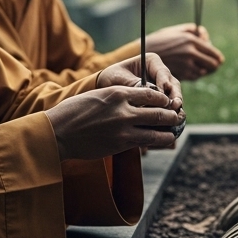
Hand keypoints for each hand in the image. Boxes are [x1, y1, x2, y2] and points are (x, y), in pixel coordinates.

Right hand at [45, 83, 183, 159]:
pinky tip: (161, 141)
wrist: (58, 133)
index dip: (163, 98)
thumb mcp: (98, 96)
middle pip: (160, 111)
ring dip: (170, 131)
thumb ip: (118, 98)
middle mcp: (124, 109)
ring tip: (174, 131)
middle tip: (178, 116)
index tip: (167, 102)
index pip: (151, 93)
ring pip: (158, 130)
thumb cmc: (74, 113)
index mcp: (118, 93)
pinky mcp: (121, 144)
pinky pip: (145, 142)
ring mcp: (124, 128)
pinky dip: (156, 141)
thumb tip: (134, 102)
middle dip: (172, 115)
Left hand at [98, 53, 183, 107]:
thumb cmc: (112, 78)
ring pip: (174, 96)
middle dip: (175, 96)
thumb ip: (134, 85)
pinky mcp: (163, 100)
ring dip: (175, 106)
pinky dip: (169, 113)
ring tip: (175, 115)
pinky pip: (169, 106)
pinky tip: (169, 121)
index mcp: (152, 62)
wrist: (106, 89)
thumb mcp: (119, 79)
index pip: (162, 72)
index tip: (163, 93)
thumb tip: (148, 96)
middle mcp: (161, 73)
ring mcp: (164, 87)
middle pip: (173, 85)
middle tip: (175, 105)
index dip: (164, 83)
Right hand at [144, 24, 224, 80]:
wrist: (143, 52)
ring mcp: (185, 65)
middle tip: (211, 63)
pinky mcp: (180, 75)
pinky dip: (194, 74)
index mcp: (191, 40)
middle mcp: (190, 53)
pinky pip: (194, 77)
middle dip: (214, 64)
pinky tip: (189, 69)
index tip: (219, 59)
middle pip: (213, 65)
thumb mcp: (178, 30)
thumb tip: (206, 37)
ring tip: (197, 65)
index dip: (218, 57)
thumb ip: (194, 30)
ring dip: (203, 70)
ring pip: (204, 72)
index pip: (213, 53)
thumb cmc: (161, 39)